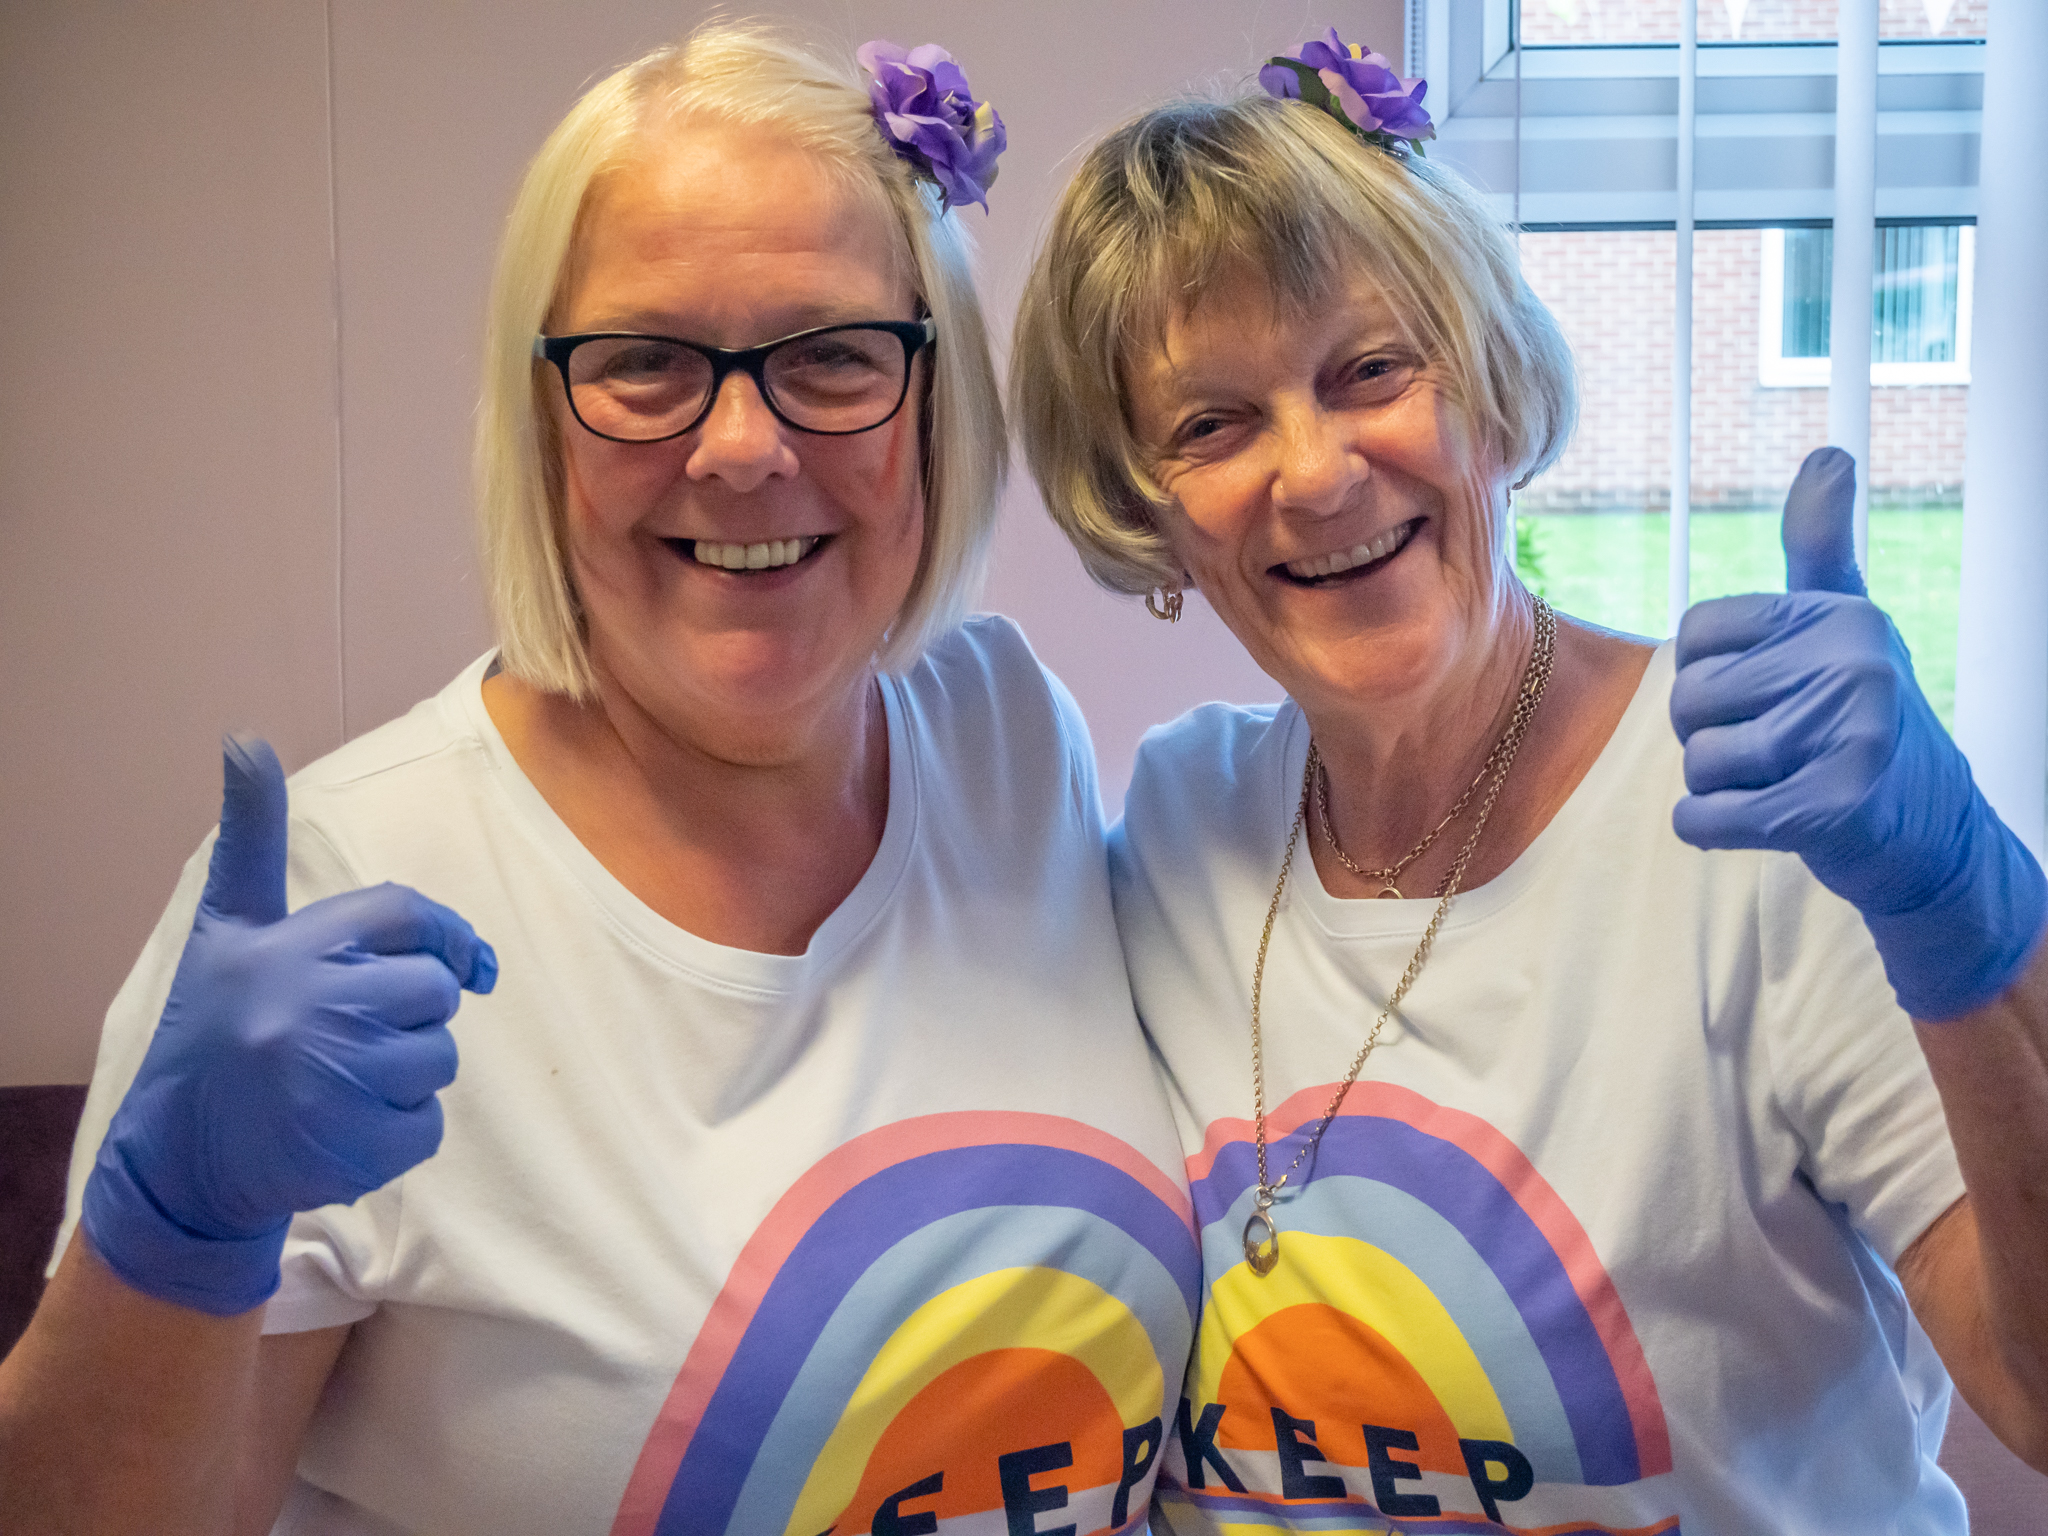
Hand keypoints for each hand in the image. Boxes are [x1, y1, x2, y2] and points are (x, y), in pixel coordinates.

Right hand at [80, 737, 496, 1314]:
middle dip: (412, 1013)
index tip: (460, 961)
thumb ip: (252, 838)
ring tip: (337, 1082)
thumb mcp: (227, 928)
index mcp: (287, 947)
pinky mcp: (354, 1148)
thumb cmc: (216, 1028)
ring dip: (406, 1074)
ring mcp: (334, 1079)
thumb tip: (245, 737)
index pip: (404, 915)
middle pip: (434, 991)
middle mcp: (310, 1006)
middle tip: (350, 1034)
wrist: (177, 1157)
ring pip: (439, 1059)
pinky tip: (341, 1128)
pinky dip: (399, 1133)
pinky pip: (428, 1125)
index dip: (442, 937)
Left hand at [1669, 447, 2045, 1021]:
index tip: (1765, 696)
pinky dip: (1707, 828)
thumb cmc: (1866, 723)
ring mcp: (1848, 735)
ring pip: (1697, 759)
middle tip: (1773, 750)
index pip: (1696, 634)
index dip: (1712, 676)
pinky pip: (1703, 817)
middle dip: (1711, 734)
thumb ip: (1822, 546)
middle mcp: (1851, 663)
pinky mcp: (1832, 807)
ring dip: (1717, 786)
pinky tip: (1751, 822)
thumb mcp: (1847, 624)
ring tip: (1776, 782)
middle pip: (1690, 698)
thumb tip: (1829, 452)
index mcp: (1839, 615)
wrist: (1931, 834)